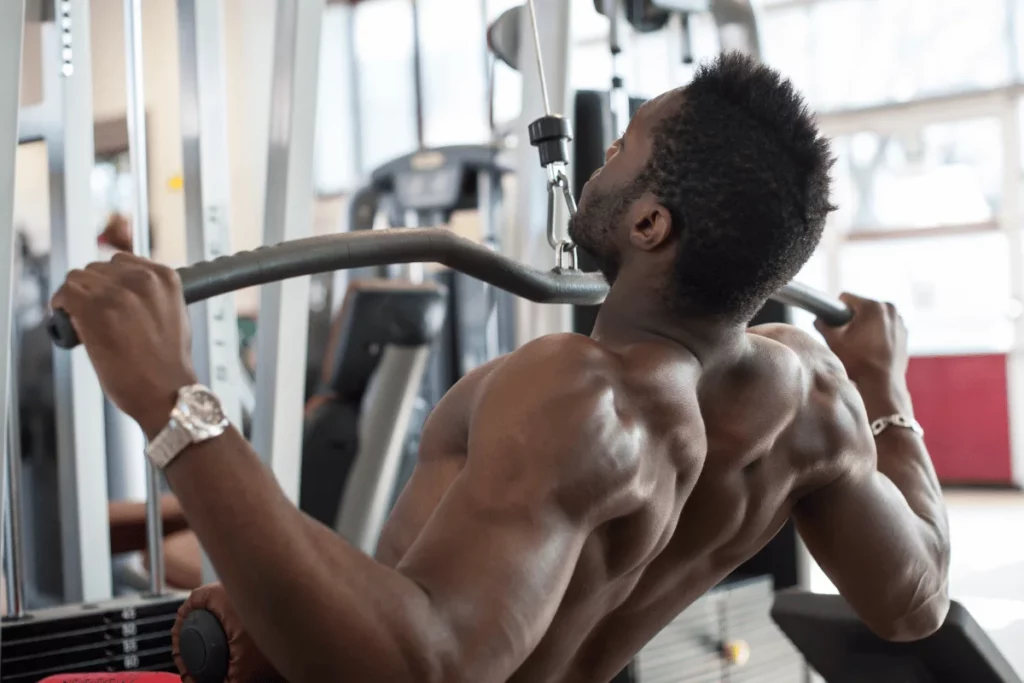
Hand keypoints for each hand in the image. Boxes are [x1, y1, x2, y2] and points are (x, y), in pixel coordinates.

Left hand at [51, 253, 196, 437]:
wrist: (166, 390)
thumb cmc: (169, 364)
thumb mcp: (174, 316)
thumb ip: (152, 296)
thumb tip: (125, 292)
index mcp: (166, 277)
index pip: (123, 261)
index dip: (111, 280)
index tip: (107, 294)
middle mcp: (142, 279)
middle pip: (98, 268)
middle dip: (93, 289)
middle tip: (94, 313)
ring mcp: (117, 293)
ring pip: (77, 278)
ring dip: (75, 297)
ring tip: (80, 317)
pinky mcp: (93, 309)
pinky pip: (64, 294)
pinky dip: (61, 306)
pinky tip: (68, 321)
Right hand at [814, 293, 907, 386]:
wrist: (883, 383)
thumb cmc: (858, 362)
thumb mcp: (834, 341)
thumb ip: (822, 325)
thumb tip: (818, 320)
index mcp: (873, 306)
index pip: (846, 298)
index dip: (836, 311)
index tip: (836, 326)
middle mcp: (890, 308)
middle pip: (861, 307)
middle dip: (853, 319)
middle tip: (849, 338)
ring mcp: (900, 321)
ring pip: (874, 316)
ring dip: (866, 325)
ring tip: (861, 345)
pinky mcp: (904, 333)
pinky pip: (886, 326)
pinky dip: (878, 333)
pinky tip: (873, 349)